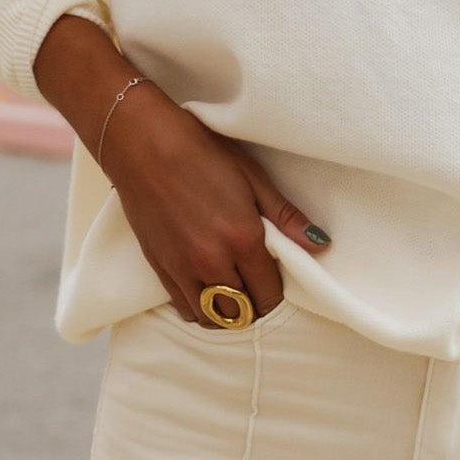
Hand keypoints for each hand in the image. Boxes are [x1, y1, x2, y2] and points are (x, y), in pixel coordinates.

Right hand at [33, 12, 325, 324]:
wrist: (140, 141)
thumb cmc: (199, 150)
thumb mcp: (251, 176)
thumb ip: (285, 215)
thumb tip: (319, 244)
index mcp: (242, 239)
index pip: (269, 293)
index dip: (278, 292)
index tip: (278, 277)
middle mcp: (212, 261)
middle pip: (243, 312)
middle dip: (256, 305)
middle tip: (258, 286)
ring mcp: (182, 268)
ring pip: (213, 317)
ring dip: (229, 311)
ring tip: (234, 290)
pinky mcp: (159, 267)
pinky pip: (185, 308)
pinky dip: (201, 307)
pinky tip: (207, 288)